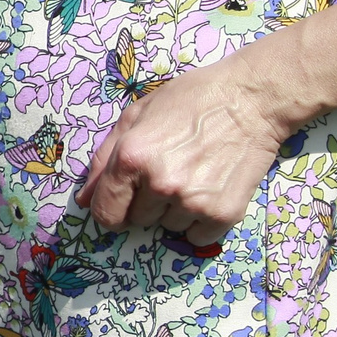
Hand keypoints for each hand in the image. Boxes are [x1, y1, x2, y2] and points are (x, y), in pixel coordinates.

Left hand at [75, 60, 292, 242]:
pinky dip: (201, 221)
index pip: (105, 213)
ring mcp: (193, 201)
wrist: (251, 99)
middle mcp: (160, 184)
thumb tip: (85, 201)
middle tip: (170, 171)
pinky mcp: (224, 213)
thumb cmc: (191, 100)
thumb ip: (104, 160)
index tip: (123, 203)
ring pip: (169, 226)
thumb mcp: (136, 116)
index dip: (111, 210)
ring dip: (176, 210)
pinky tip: (210, 190)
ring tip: (194, 174)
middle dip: (147, 202)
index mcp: (132, 159)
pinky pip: (197, 236)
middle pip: (138, 220)